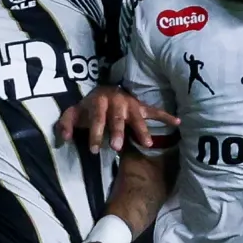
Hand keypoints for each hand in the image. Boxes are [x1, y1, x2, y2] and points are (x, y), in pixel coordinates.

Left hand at [54, 86, 178, 152]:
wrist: (104, 92)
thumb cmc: (88, 108)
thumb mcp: (73, 113)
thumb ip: (65, 124)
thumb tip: (65, 138)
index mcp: (99, 101)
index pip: (97, 118)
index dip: (95, 133)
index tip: (94, 150)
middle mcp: (116, 101)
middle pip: (118, 118)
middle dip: (118, 132)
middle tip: (117, 148)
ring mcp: (131, 104)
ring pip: (137, 118)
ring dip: (142, 131)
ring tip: (148, 145)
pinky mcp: (141, 107)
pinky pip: (155, 111)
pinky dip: (166, 116)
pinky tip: (177, 123)